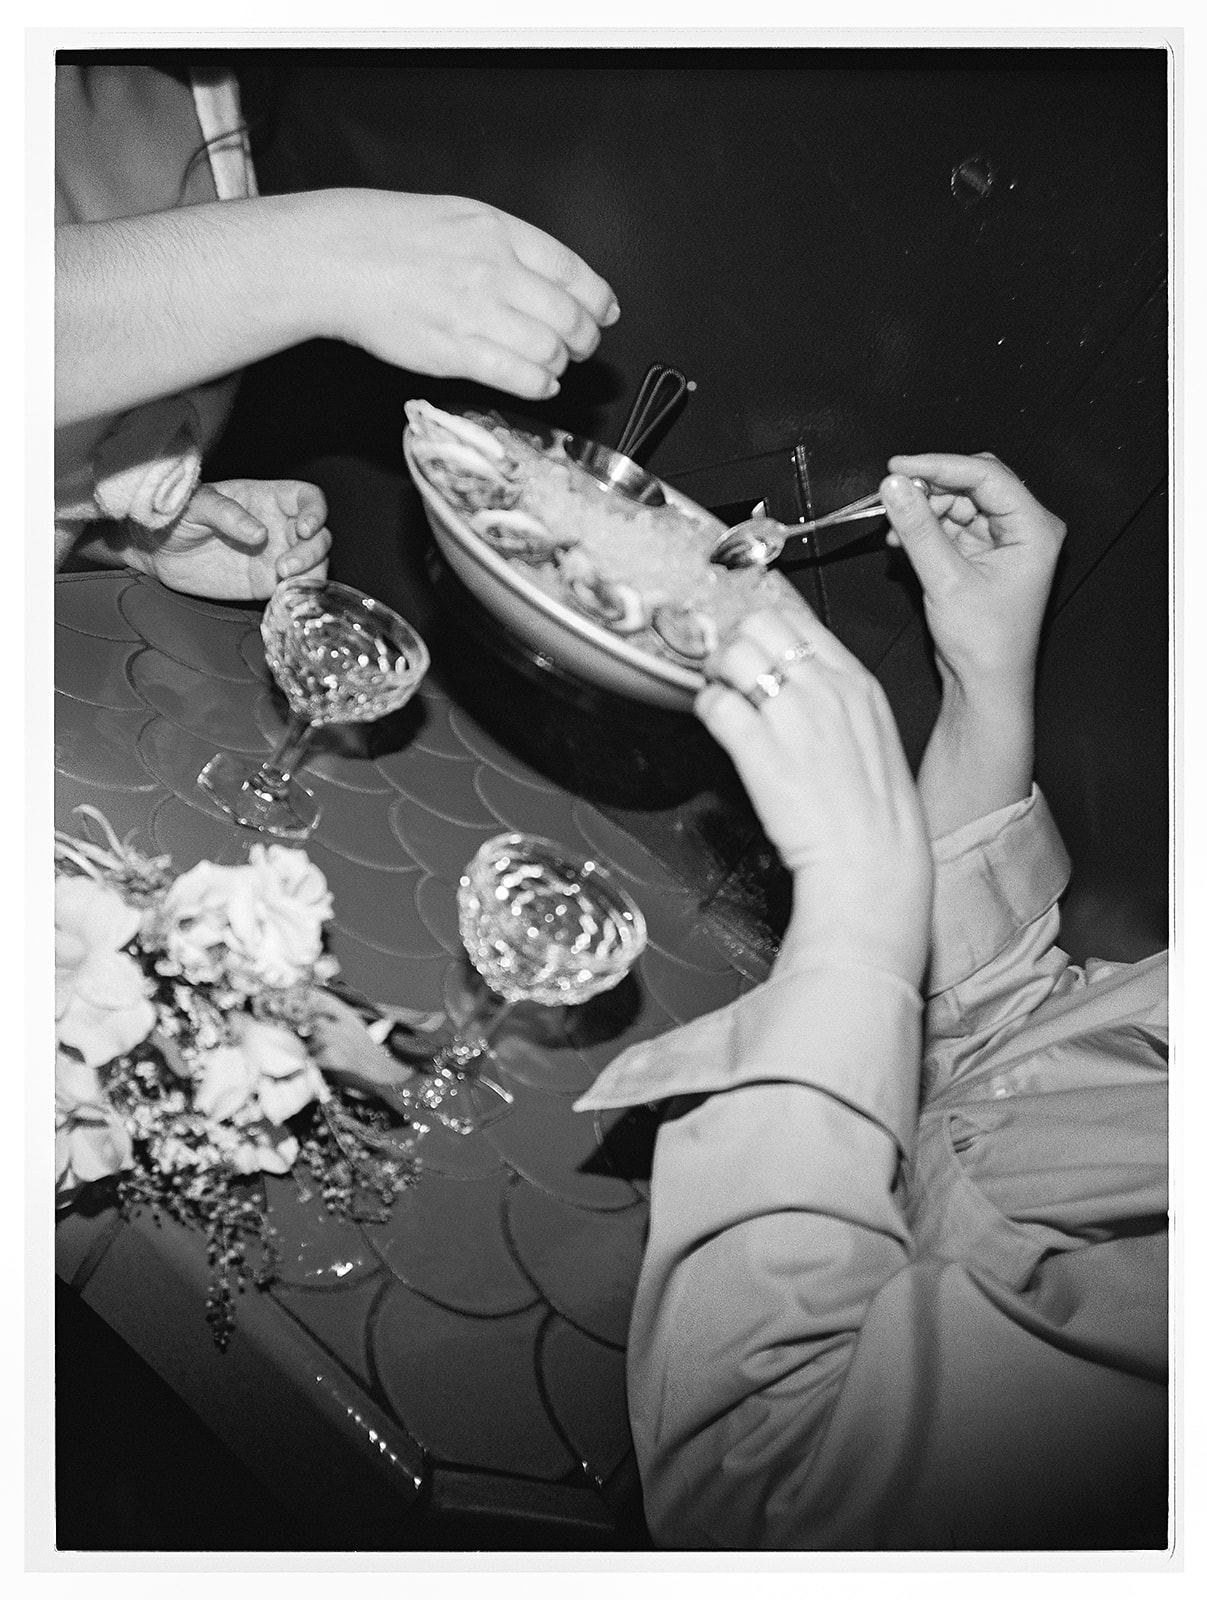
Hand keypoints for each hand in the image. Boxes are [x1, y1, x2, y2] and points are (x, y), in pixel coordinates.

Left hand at [135, 478, 331, 600]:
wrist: (156, 549)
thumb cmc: (175, 515)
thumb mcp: (195, 504)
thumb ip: (225, 513)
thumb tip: (259, 533)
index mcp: (268, 499)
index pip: (309, 499)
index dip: (316, 512)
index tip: (304, 528)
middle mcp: (279, 527)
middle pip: (319, 536)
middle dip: (312, 551)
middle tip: (285, 566)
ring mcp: (275, 557)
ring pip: (315, 564)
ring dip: (310, 574)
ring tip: (283, 580)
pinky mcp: (265, 585)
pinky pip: (294, 590)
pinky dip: (297, 595)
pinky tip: (283, 597)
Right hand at [314, 190, 619, 401]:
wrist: (336, 258)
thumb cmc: (387, 236)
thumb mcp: (458, 216)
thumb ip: (505, 245)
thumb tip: (548, 278)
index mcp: (498, 231)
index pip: (572, 271)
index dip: (597, 299)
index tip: (604, 313)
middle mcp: (494, 270)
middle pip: (568, 316)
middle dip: (584, 339)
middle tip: (582, 347)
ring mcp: (476, 312)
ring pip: (549, 350)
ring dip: (559, 364)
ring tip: (553, 366)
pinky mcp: (455, 352)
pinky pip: (518, 376)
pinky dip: (539, 385)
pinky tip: (540, 384)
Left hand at [698, 608, 932, 987]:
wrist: (872, 866)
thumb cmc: (875, 815)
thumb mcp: (872, 736)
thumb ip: (838, 700)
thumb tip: (800, 683)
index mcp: (856, 682)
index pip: (799, 618)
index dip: (764, 621)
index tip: (749, 633)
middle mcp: (823, 688)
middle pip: (759, 624)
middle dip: (736, 642)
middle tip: (730, 672)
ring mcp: (790, 715)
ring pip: (732, 654)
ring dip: (716, 672)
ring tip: (721, 696)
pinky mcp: (757, 749)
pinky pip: (714, 703)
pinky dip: (705, 708)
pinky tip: (716, 725)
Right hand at [881, 452, 1064, 691]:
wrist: (986, 684)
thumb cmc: (986, 644)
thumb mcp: (946, 580)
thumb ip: (918, 528)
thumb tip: (894, 487)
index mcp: (1034, 529)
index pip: (986, 475)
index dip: (938, 466)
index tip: (898, 468)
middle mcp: (1024, 528)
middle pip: (972, 483)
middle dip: (930, 490)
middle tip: (892, 497)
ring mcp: (1004, 540)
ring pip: (958, 502)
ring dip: (923, 511)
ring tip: (895, 529)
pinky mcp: (983, 553)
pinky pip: (951, 525)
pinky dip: (925, 529)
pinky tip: (903, 541)